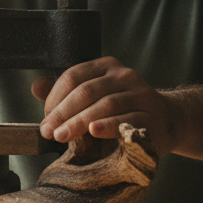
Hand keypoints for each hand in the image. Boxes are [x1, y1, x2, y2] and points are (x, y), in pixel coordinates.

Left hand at [32, 57, 178, 153]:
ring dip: (80, 122)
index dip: (55, 97)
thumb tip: (36, 86)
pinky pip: (127, 119)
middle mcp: (124, 76)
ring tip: (63, 136)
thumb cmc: (123, 110)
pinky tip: (94, 131)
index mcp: (106, 66)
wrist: (166, 121)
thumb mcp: (94, 97)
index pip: (74, 76)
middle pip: (87, 91)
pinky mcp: (151, 115)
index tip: (46, 118)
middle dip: (63, 113)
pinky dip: (109, 125)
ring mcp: (140, 94)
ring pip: (105, 104)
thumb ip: (66, 92)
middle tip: (49, 131)